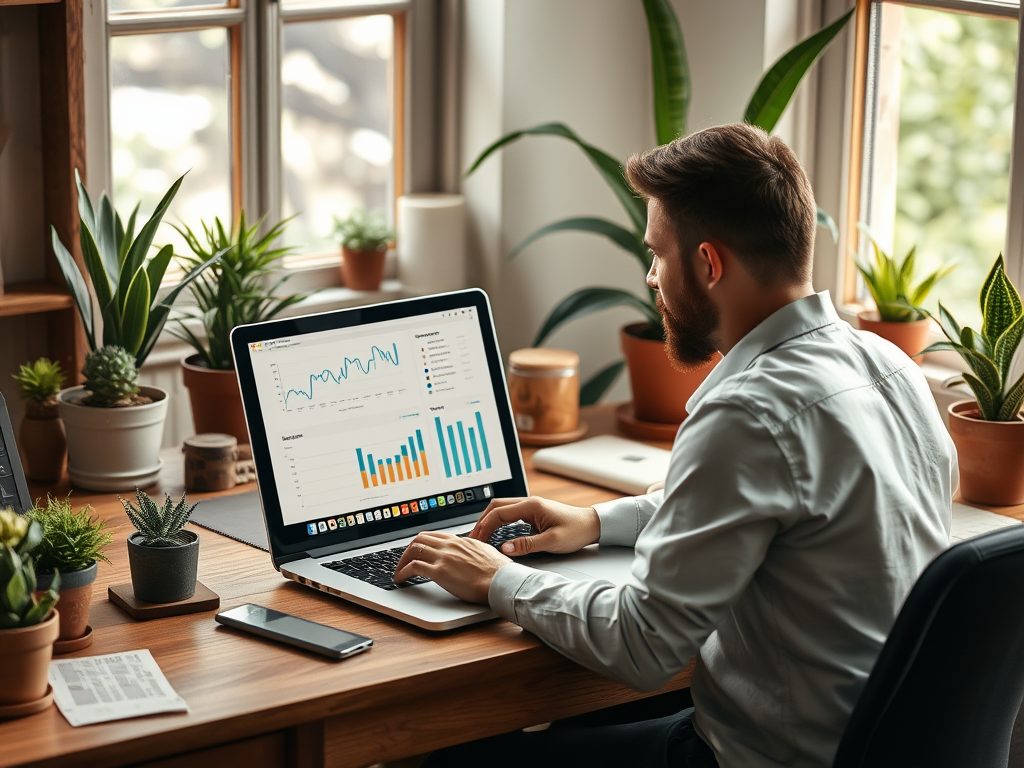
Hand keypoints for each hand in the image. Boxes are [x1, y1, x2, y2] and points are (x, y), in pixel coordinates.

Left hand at [393, 531, 509, 603]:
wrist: (502, 580)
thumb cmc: (498, 571)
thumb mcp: (484, 553)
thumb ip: (472, 551)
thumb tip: (470, 555)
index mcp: (460, 540)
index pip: (433, 535)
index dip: (421, 543)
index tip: (416, 551)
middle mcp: (450, 545)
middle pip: (419, 539)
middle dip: (408, 550)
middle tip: (404, 561)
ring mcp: (444, 557)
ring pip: (413, 550)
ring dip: (402, 561)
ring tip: (399, 572)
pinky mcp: (440, 572)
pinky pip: (414, 567)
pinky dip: (403, 572)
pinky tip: (401, 579)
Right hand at [469, 496, 599, 556]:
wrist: (592, 525)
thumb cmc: (576, 531)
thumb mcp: (552, 542)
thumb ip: (527, 545)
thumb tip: (504, 549)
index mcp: (531, 506)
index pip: (498, 513)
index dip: (484, 526)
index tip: (477, 540)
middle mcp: (529, 503)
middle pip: (496, 506)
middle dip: (482, 521)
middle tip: (474, 538)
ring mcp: (530, 507)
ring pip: (502, 508)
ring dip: (489, 520)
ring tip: (481, 536)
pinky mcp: (533, 513)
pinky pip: (510, 514)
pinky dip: (499, 522)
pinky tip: (496, 533)